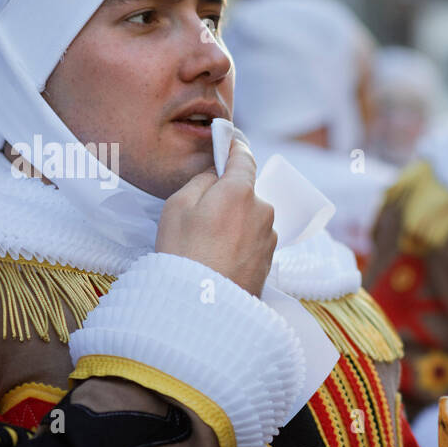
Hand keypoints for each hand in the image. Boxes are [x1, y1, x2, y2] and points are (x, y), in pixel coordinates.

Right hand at [155, 136, 275, 296]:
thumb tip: (216, 175)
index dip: (235, 147)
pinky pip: (252, 241)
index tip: (230, 140)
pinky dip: (237, 244)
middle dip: (226, 197)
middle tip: (199, 216)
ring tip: (206, 245)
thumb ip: (201, 181)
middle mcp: (263, 211)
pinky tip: (218, 259)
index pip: (244, 158)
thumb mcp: (178, 206)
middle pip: (245, 192)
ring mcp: (269, 237)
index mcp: (241, 192)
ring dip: (233, 223)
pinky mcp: (269, 260)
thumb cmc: (184, 253)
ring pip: (249, 218)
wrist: (202, 306)